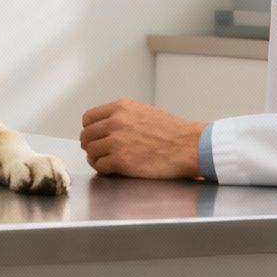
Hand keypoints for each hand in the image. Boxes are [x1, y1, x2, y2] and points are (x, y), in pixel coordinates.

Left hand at [79, 98, 207, 178]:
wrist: (190, 146)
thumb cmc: (172, 131)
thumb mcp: (144, 112)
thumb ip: (122, 116)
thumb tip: (104, 127)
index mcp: (120, 107)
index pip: (88, 118)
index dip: (90, 130)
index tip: (94, 137)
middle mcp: (115, 122)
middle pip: (86, 136)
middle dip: (91, 145)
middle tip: (98, 152)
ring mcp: (116, 141)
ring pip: (91, 152)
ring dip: (96, 159)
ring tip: (106, 162)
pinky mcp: (121, 161)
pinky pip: (100, 166)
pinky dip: (103, 169)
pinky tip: (112, 169)